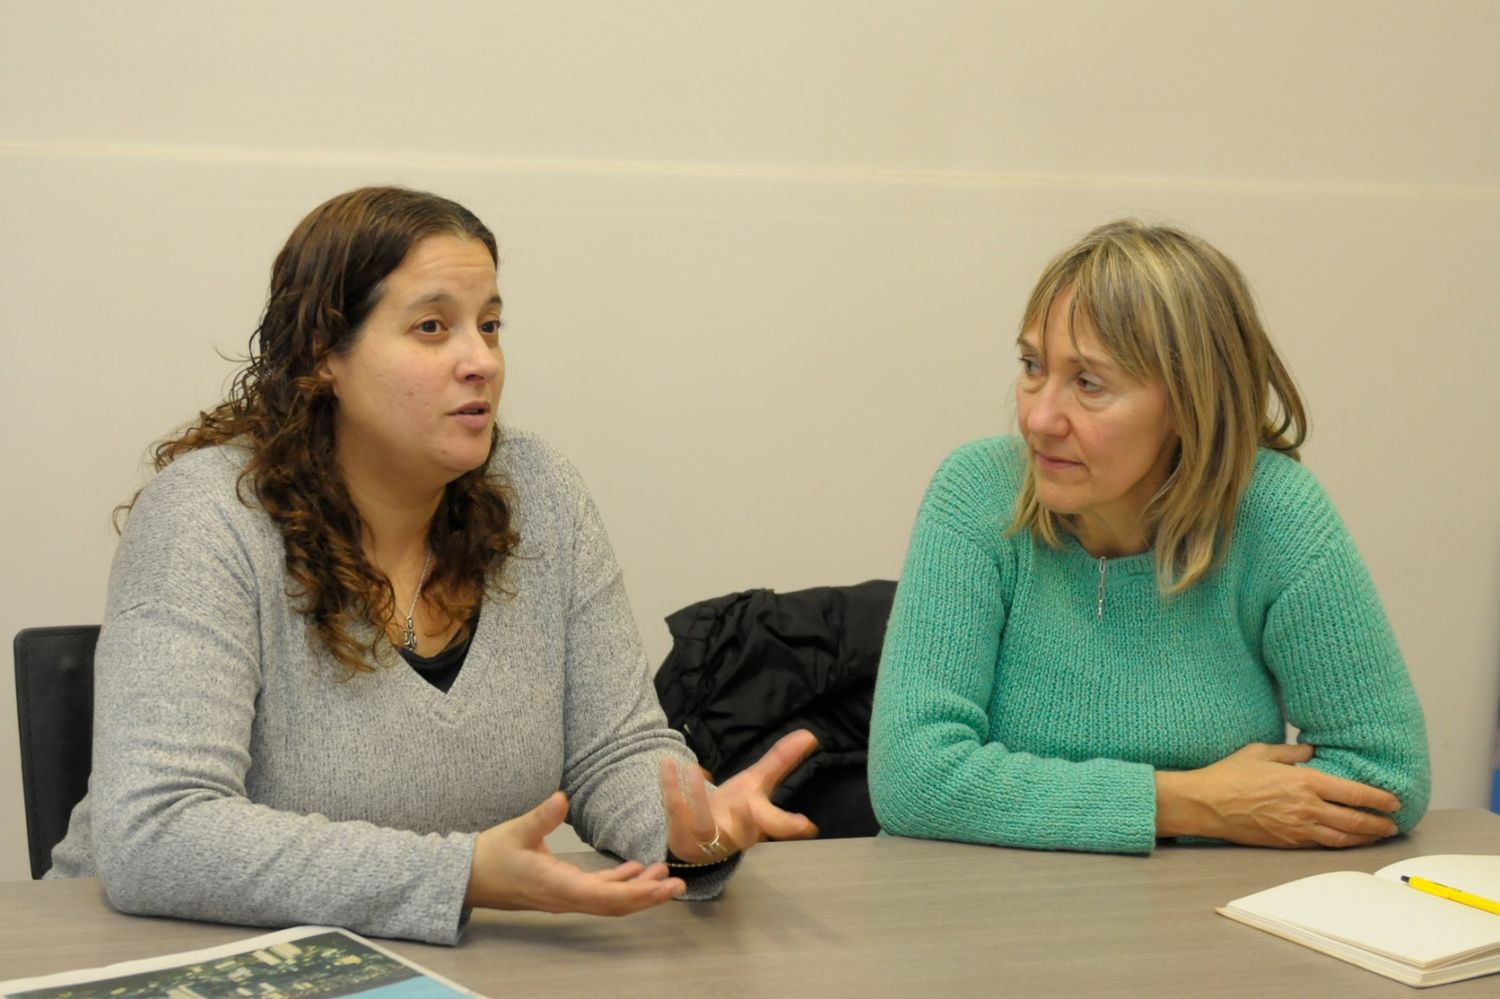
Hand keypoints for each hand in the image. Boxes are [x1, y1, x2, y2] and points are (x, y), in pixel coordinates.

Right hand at [464, 792, 684, 913]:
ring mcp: (564, 896)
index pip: (605, 898)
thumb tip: (561, 797)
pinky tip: (635, 870)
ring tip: (664, 874)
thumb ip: (540, 816)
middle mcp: (565, 897)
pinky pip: (596, 892)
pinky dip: (619, 884)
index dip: (637, 894)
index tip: (662, 888)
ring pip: (608, 900)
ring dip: (636, 890)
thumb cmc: (489, 856)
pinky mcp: (561, 889)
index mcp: (557, 885)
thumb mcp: (514, 832)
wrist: (466, 877)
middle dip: (647, 896)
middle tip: (678, 884)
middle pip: (614, 905)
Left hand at [659, 729, 819, 863]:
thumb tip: (809, 735)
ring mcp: (705, 837)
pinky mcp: (680, 832)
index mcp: (757, 824)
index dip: (790, 826)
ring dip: (697, 797)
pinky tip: (669, 764)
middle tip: (745, 802)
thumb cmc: (733, 810)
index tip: (805, 825)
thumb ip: (780, 762)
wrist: (695, 839)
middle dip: (746, 820)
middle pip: (744, 832)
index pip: (776, 825)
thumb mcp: (756, 784)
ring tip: (692, 769)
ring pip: (703, 823)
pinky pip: (674, 811)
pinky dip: (670, 787)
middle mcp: (733, 834)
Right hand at [1155, 743, 1400, 848]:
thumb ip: (1291, 752)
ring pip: (1342, 837)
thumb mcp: (1260, 752)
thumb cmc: (1229, 775)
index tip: (1393, 800)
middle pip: (1354, 820)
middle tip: (1393, 822)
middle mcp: (1305, 808)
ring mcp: (1297, 828)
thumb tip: (1311, 750)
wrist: (1206, 804)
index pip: (1352, 793)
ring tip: (1377, 835)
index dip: (1377, 798)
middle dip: (1378, 822)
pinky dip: (1340, 844)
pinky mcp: (1286, 842)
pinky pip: (1321, 845)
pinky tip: (1347, 841)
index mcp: (1303, 782)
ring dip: (1365, 837)